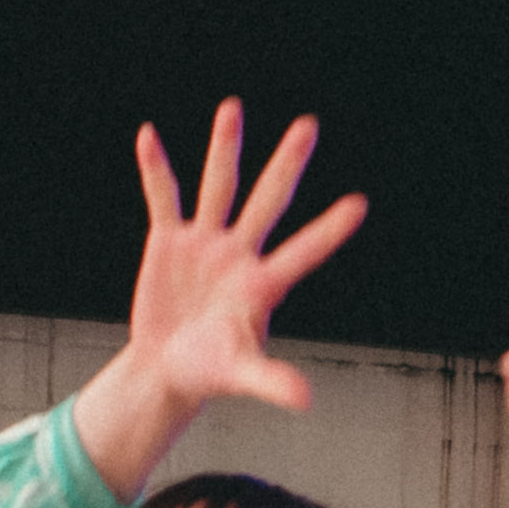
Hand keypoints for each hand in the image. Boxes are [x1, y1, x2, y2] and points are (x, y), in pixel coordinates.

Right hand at [116, 104, 365, 423]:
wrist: (168, 369)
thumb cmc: (211, 374)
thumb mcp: (241, 374)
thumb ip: (272, 380)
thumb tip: (305, 400)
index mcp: (264, 285)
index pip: (305, 251)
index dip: (329, 231)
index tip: (360, 204)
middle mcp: (240, 254)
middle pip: (269, 200)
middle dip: (286, 163)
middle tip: (308, 124)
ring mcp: (206, 244)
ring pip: (219, 186)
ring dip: (224, 148)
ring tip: (233, 107)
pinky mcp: (168, 242)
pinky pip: (163, 197)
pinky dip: (155, 169)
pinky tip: (148, 137)